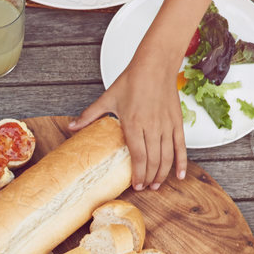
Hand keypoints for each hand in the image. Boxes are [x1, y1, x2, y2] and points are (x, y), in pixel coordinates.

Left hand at [71, 49, 186, 190]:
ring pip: (166, 156)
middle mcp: (151, 127)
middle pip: (153, 160)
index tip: (135, 185)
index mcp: (133, 123)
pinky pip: (181, 146)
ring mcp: (166, 125)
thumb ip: (90, 115)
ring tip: (157, 184)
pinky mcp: (177, 122)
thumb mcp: (108, 98)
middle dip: (149, 178)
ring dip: (162, 173)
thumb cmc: (132, 80)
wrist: (155, 65)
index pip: (138, 156)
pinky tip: (180, 175)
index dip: (138, 174)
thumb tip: (72, 127)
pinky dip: (181, 162)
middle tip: (145, 188)